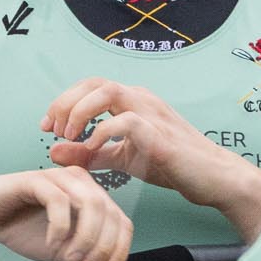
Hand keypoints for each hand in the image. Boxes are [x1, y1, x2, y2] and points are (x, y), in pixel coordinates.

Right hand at [0, 167, 132, 260]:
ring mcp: (59, 178)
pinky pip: (58, 201)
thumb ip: (84, 252)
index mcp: (90, 196)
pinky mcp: (36, 180)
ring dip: (85, 238)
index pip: (120, 220)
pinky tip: (50, 243)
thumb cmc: (20, 227)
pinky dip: (59, 228)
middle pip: (110, 213)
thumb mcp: (61, 247)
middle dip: (103, 247)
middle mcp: (80, 182)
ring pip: (91, 205)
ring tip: (70, 258)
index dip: (120, 249)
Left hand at [42, 77, 226, 201]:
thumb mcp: (121, 159)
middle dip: (65, 103)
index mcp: (132, 101)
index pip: (89, 86)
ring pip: (107, 92)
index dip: (62, 102)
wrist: (213, 178)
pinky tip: (93, 148)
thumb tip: (53, 150)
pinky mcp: (160, 134)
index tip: (47, 127)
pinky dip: (103, 131)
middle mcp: (141, 99)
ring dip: (80, 112)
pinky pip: (126, 121)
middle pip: (93, 82)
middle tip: (54, 130)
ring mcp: (152, 113)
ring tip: (70, 136)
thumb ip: (89, 154)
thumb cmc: (171, 164)